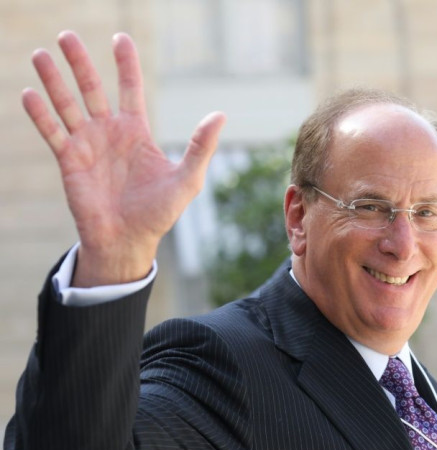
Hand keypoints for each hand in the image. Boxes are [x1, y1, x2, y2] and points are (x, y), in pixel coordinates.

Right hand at [23, 31, 225, 286]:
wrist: (129, 240)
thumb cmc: (159, 212)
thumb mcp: (186, 178)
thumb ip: (201, 146)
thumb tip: (220, 115)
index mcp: (136, 131)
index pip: (129, 87)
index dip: (125, 63)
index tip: (120, 38)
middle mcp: (109, 132)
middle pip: (92, 88)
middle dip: (80, 62)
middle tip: (66, 35)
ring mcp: (87, 145)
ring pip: (67, 104)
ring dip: (54, 80)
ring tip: (39, 54)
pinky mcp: (69, 161)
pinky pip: (52, 133)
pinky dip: (40, 114)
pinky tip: (28, 94)